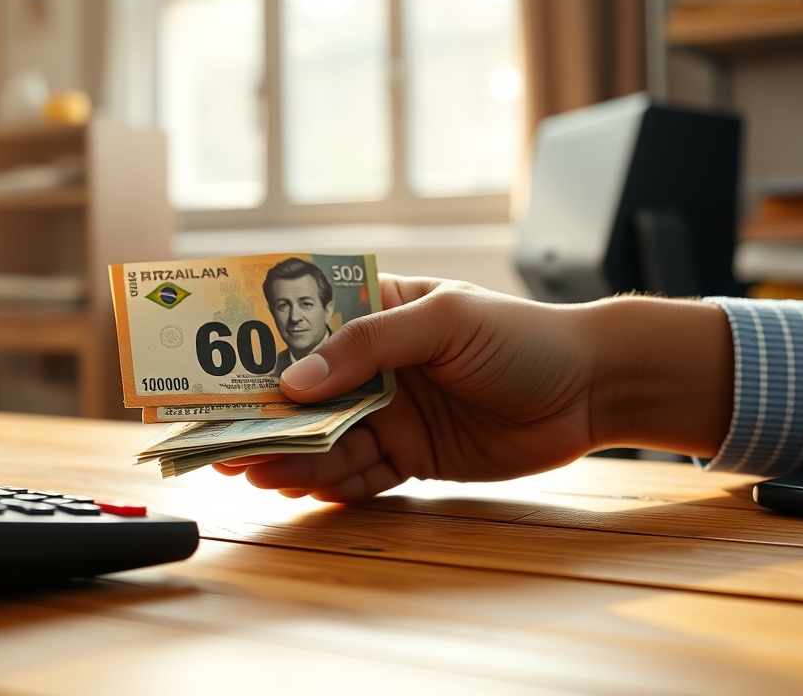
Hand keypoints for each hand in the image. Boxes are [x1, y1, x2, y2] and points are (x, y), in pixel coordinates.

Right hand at [215, 275, 732, 501]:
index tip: (210, 372)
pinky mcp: (411, 457)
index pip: (301, 328)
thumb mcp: (445, 320)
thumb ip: (368, 346)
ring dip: (284, 456)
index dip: (253, 348)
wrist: (592, 391)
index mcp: (377, 313)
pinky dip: (325, 484)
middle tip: (215, 438)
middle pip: (301, 392)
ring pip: (322, 439)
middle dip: (258, 415)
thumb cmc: (524, 336)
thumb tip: (294, 382)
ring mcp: (391, 413)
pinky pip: (357, 474)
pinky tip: (293, 489)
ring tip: (246, 471)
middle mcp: (376, 365)